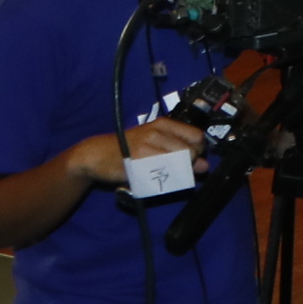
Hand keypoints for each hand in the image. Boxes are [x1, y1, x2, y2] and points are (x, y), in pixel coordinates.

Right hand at [68, 116, 205, 188]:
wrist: (97, 154)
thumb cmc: (129, 148)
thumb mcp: (156, 143)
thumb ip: (181, 151)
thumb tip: (205, 166)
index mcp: (164, 124)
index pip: (197, 137)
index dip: (198, 151)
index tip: (190, 159)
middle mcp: (157, 131)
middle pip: (190, 152)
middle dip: (189, 164)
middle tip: (174, 169)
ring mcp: (147, 145)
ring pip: (178, 163)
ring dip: (177, 173)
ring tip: (163, 173)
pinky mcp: (137, 161)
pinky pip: (162, 173)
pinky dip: (164, 180)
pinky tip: (154, 178)